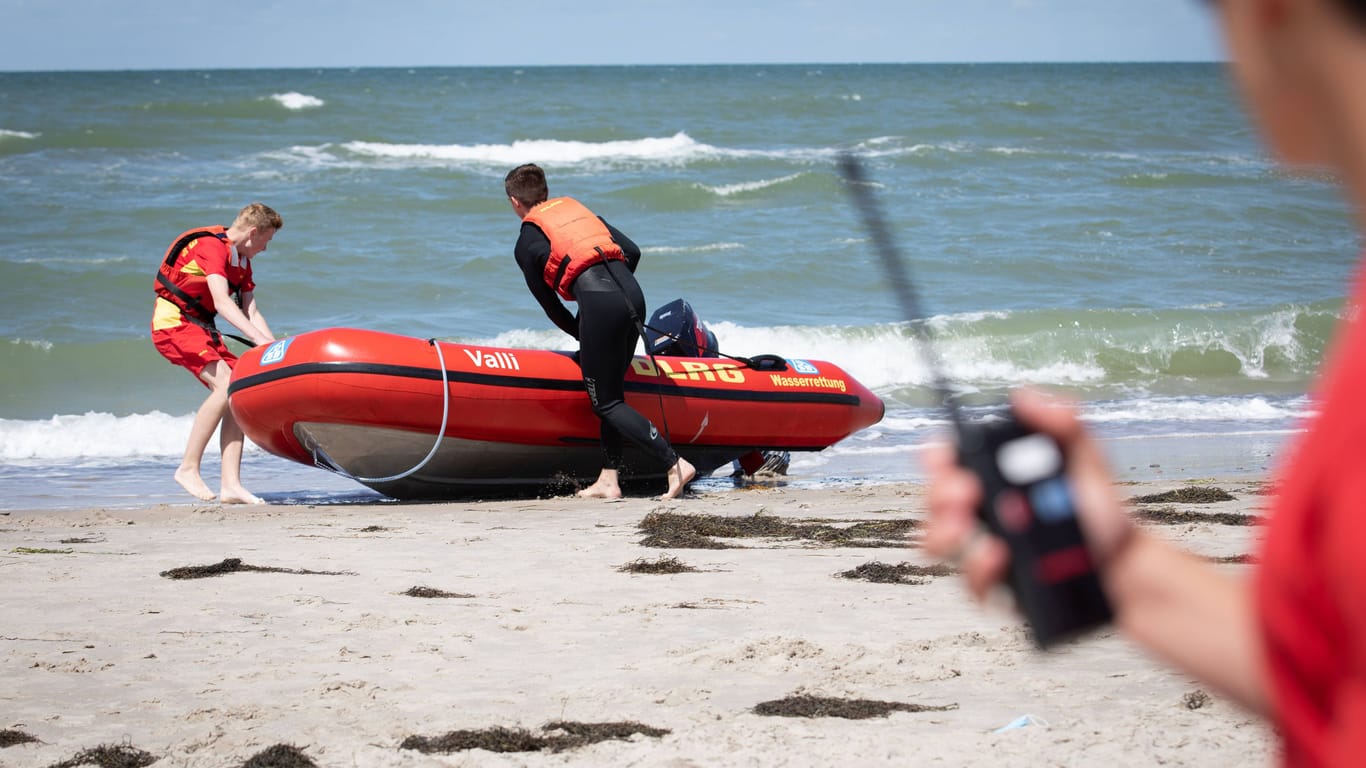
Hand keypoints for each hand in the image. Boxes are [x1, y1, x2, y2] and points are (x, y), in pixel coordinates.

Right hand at [920, 388, 1133, 600]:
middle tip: (968, 494)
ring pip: (937, 541)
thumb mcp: (1087, 456)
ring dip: (944, 532)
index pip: (946, 459)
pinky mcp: (992, 582)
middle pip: (933, 498)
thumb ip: (1062, 421)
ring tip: (968, 530)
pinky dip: (978, 569)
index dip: (936, 456)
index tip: (946, 459)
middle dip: (941, 494)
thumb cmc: (1100, 512)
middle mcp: (981, 509)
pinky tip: (999, 558)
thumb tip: (1025, 397)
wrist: (1122, 563)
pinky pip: (968, 581)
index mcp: (995, 474)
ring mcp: (981, 546)